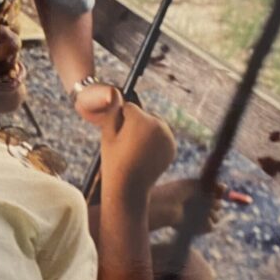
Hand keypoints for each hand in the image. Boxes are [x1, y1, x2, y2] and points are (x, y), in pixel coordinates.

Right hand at [76, 84, 175, 204]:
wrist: (129, 189)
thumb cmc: (114, 160)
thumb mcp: (107, 134)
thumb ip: (113, 110)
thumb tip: (115, 91)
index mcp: (141, 119)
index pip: (129, 107)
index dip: (119, 121)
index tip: (117, 138)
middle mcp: (159, 124)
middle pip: (143, 115)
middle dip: (134, 124)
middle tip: (126, 146)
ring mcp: (168, 136)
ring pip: (152, 124)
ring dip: (145, 132)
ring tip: (135, 151)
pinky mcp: (172, 146)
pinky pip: (160, 136)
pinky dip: (154, 142)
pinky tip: (144, 155)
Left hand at [150, 179, 225, 233]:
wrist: (165, 205)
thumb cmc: (177, 192)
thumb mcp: (196, 184)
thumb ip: (212, 186)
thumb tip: (226, 187)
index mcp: (200, 195)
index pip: (217, 195)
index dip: (217, 192)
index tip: (217, 189)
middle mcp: (200, 207)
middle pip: (219, 206)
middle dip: (213, 202)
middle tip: (203, 199)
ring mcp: (200, 219)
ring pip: (216, 217)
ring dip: (209, 212)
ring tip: (195, 208)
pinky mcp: (198, 229)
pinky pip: (210, 227)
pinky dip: (204, 223)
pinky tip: (193, 218)